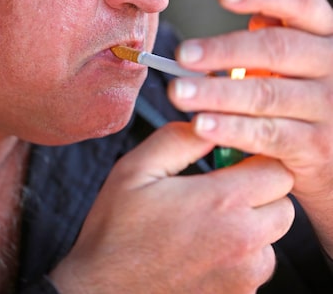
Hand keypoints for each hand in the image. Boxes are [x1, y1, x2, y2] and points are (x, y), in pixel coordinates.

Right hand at [50, 121, 293, 293]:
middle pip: (282, 203)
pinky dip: (240, 254)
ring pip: (272, 237)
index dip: (255, 158)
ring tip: (208, 222)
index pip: (277, 169)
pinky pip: (256, 267)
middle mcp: (243, 242)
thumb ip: (179, 138)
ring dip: (252, 225)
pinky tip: (203, 248)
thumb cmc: (116, 233)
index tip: (232, 159)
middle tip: (221, 188)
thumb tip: (208, 123)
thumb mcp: (136, 169)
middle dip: (259, 190)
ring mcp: (244, 276)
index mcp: (221, 202)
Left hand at [169, 0, 332, 252]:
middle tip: (183, 54)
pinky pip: (266, 134)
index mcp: (327, 35)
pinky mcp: (316, 147)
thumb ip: (281, 36)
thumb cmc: (310, 100)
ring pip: (265, 93)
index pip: (300, 2)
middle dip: (224, 50)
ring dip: (216, 93)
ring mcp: (329, 107)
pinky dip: (230, 129)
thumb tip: (251, 14)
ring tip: (180, 92)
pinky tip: (202, 125)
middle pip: (277, 48)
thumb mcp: (303, 62)